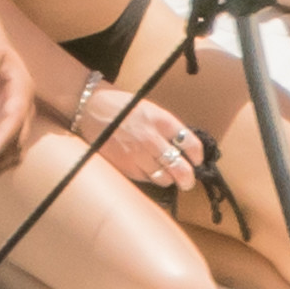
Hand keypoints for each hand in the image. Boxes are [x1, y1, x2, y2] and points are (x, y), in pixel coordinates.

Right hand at [77, 88, 203, 191]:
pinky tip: (147, 171)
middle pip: (180, 168)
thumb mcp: (151, 110)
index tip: (197, 160)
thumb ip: (167, 128)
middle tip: (187, 181)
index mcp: (161, 120)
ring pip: (164, 178)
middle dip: (188, 178)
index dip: (197, 156)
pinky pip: (145, 180)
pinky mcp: (124, 166)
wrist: (91, 108)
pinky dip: (150, 178)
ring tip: (166, 175)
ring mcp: (137, 154)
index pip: (190, 143)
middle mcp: (151, 138)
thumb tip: (184, 148)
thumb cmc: (123, 107)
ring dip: (168, 178)